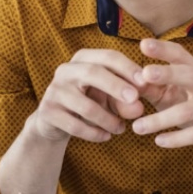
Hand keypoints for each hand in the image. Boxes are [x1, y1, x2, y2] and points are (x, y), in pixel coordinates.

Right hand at [30, 49, 146, 143]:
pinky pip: (75, 125)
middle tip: (136, 100)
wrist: (55, 121)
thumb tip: (139, 108)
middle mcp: (66, 70)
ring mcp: (54, 90)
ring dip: (108, 120)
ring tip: (121, 129)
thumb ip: (125, 99)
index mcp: (83, 58)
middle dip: (117, 86)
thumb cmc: (89, 101)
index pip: (108, 56)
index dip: (127, 68)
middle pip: (93, 72)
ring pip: (86, 106)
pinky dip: (94, 133)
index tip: (145, 82)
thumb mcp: (108, 96)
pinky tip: (106, 136)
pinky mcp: (47, 112)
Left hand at [129, 39, 192, 171]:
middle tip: (144, 73)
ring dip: (159, 120)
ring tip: (136, 127)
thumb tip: (127, 81)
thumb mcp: (175, 95)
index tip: (143, 43)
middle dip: (167, 73)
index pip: (180, 55)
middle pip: (188, 75)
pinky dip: (176, 138)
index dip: (163, 49)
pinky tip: (159, 141)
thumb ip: (153, 88)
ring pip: (186, 111)